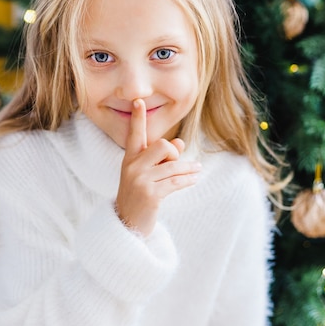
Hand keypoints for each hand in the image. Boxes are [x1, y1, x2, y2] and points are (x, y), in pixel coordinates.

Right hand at [115, 99, 200, 235]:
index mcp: (130, 159)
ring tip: (197, 170)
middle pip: (162, 146)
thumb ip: (162, 158)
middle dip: (174, 153)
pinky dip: (188, 179)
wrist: (127, 224)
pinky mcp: (150, 194)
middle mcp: (133, 167)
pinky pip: (176, 181)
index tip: (138, 101)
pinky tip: (194, 179)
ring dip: (188, 169)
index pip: (134, 135)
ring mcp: (140, 181)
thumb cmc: (139, 195)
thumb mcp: (147, 174)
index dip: (137, 118)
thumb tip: (180, 143)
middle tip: (177, 163)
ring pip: (173, 166)